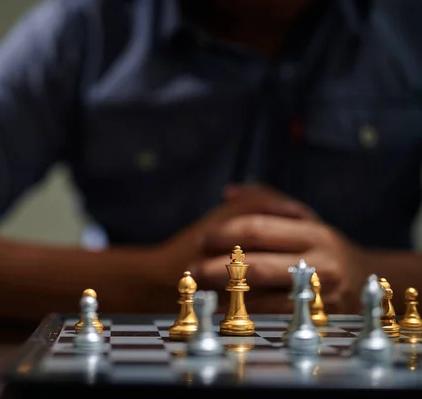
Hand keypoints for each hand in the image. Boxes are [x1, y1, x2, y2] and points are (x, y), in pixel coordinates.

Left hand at [198, 213, 370, 313]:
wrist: (362, 280)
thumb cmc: (320, 244)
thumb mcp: (302, 215)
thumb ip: (266, 199)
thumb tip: (229, 192)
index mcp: (314, 234)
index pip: (257, 230)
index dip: (224, 234)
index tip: (203, 239)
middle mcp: (320, 266)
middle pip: (255, 267)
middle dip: (217, 267)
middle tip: (193, 268)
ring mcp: (318, 298)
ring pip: (260, 298)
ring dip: (224, 295)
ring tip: (200, 290)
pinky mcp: (312, 322)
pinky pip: (267, 320)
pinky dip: (240, 313)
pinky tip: (221, 307)